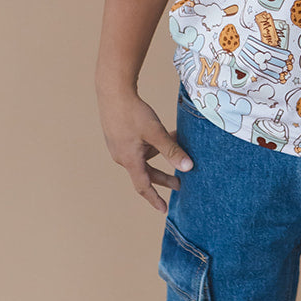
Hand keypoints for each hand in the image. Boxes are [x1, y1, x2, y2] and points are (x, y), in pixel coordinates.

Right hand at [100, 87, 193, 214]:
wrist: (112, 91)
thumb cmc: (133, 112)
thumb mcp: (156, 132)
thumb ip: (172, 151)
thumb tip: (187, 168)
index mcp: (130, 160)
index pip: (143, 186)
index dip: (154, 199)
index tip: (163, 209)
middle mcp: (122, 156)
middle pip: (146, 172)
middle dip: (164, 178)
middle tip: (180, 184)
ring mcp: (120, 146)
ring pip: (144, 156)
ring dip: (161, 154)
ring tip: (178, 144)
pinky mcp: (119, 136)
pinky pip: (139, 146)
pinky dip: (153, 144)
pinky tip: (165, 133)